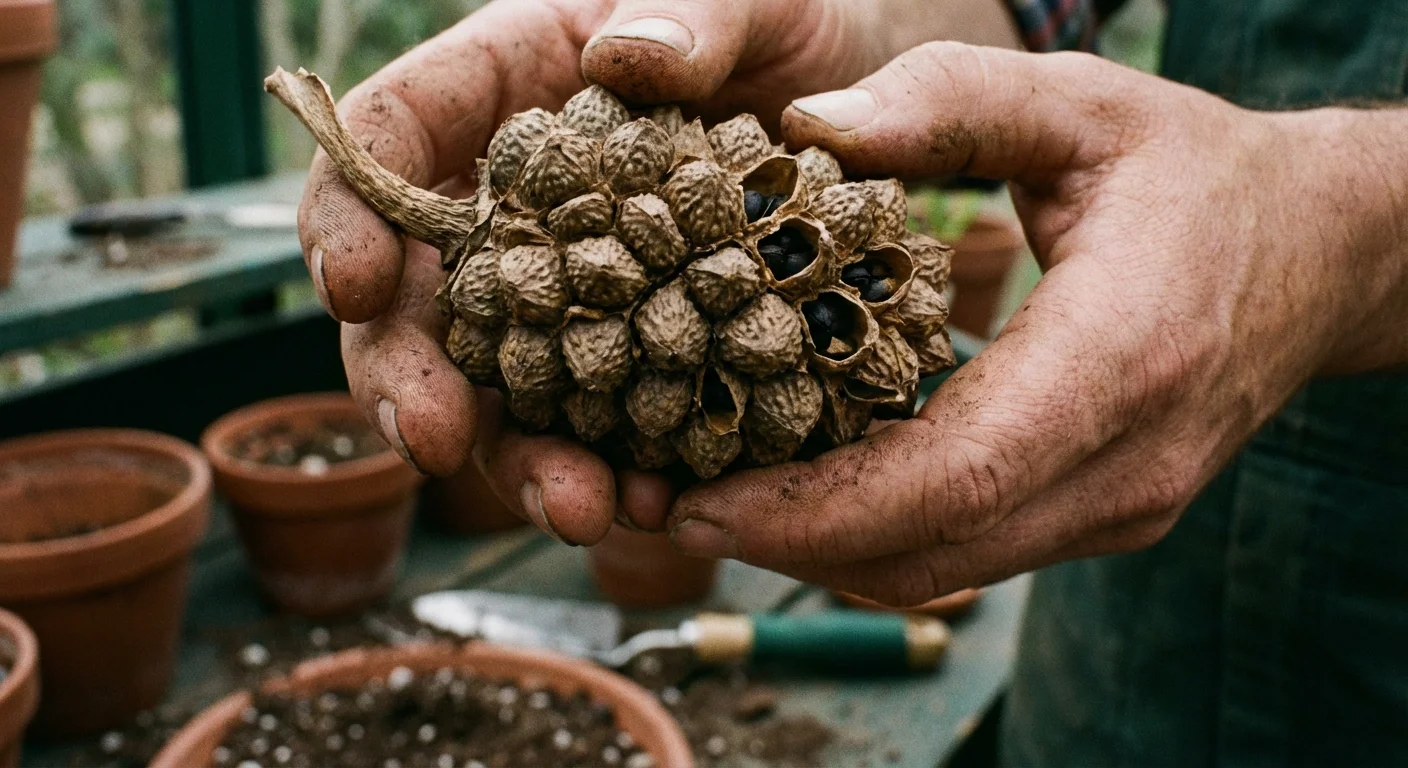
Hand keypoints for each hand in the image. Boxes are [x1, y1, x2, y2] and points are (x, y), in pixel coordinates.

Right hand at [297, 0, 1019, 542]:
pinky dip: (615, 466)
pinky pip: (599, 416)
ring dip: (521, 455)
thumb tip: (630, 57)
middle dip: (410, 374)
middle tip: (433, 441)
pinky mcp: (633, 346)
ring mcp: (571, 282)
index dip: (348, 211)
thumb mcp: (764, 0)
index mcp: (513, 86)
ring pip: (503, 380)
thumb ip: (699, 13)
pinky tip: (651, 505)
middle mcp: (520, 198)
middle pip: (420, 290)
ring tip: (579, 507)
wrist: (875, 106)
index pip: (392, 136)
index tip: (351, 286)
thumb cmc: (804, 25)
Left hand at [665, 43, 1407, 603]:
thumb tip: (804, 130)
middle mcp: (1126, 464)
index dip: (814, 509)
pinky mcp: (1106, 517)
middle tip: (669, 504)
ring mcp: (1122, 506)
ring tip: (714, 500)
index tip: (701, 500)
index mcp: (1123, 359)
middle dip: (786, 544)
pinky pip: (968, 554)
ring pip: (940, 574)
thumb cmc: (1198, 172)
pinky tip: (805, 489)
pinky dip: (875, 537)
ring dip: (819, 552)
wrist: (1325, 253)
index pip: (951, 479)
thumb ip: (948, 102)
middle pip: (929, 553)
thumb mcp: (1081, 104)